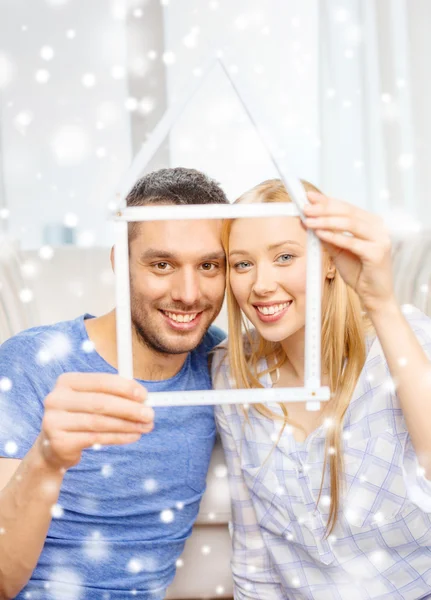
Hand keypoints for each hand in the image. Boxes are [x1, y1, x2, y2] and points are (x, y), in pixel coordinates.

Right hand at [38, 373, 153, 469]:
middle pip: (101, 402)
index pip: (101, 381)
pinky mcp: (59, 442)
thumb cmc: (82, 416)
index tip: (145, 395)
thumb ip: (115, 395)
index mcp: (67, 381)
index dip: (125, 387)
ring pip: (100, 422)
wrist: (56, 446)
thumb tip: (144, 398)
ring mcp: (54, 421)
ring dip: (127, 425)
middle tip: (150, 414)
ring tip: (145, 427)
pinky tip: (133, 436)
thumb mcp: (94, 400)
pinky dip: (118, 437)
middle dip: (130, 409)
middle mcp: (57, 399)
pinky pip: (96, 438)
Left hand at [303, 191, 394, 312]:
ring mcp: (380, 239)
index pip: (346, 207)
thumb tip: (309, 220)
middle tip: (305, 207)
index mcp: (371, 223)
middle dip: (324, 209)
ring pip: (349, 224)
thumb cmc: (359, 272)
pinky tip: (320, 233)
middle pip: (347, 212)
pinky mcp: (377, 253)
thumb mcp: (338, 250)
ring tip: (308, 220)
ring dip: (326, 221)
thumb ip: (327, 235)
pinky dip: (334, 237)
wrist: (374, 295)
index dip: (327, 201)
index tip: (309, 197)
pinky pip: (351, 242)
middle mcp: (378, 228)